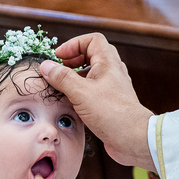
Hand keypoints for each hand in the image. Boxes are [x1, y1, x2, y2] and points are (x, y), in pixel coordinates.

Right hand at [39, 34, 154, 169]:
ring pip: (92, 73)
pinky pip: (93, 90)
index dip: (74, 44)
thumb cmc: (112, 113)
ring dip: (76, 76)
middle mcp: (112, 72)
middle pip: (92, 55)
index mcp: (108, 63)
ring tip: (62, 84)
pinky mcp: (110, 103)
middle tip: (59, 68)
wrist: (132, 138)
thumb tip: (46, 66)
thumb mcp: (80, 92)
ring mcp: (112, 88)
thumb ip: (62, 78)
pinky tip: (71, 101)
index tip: (59, 56)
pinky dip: (81, 90)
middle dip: (74, 59)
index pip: (92, 40)